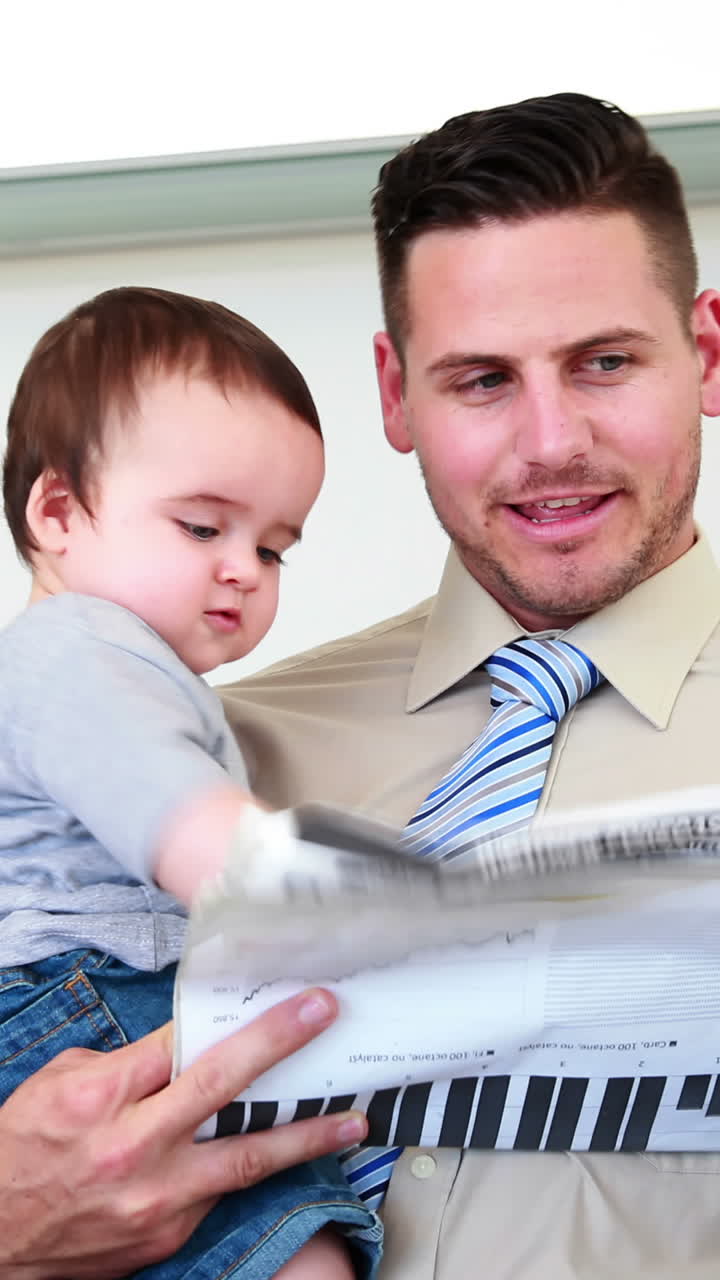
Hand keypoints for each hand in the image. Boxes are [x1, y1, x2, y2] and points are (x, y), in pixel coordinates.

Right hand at [0, 987, 364, 1278]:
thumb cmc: (24, 1149)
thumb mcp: (61, 1083)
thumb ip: (128, 1062)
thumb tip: (184, 1045)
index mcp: (103, 1096)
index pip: (184, 1044)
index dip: (240, 1017)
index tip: (285, 995)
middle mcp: (134, 1147)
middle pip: (222, 1088)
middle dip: (279, 1047)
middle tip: (324, 1018)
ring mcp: (157, 1197)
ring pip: (246, 1160)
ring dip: (305, 1136)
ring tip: (351, 1119)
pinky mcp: (168, 1233)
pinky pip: (223, 1192)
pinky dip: (257, 1170)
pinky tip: (290, 1154)